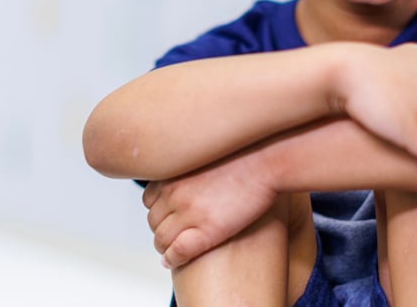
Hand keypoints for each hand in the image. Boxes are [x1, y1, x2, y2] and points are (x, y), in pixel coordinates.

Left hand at [142, 148, 276, 269]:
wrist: (267, 161)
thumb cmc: (245, 155)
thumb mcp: (205, 155)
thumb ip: (191, 167)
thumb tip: (190, 178)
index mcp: (174, 174)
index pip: (149, 199)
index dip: (157, 210)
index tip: (165, 216)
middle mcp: (175, 193)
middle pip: (154, 220)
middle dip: (160, 229)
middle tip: (170, 236)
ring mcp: (189, 213)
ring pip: (161, 238)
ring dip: (163, 247)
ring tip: (171, 251)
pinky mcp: (206, 231)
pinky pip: (177, 252)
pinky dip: (172, 259)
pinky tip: (172, 261)